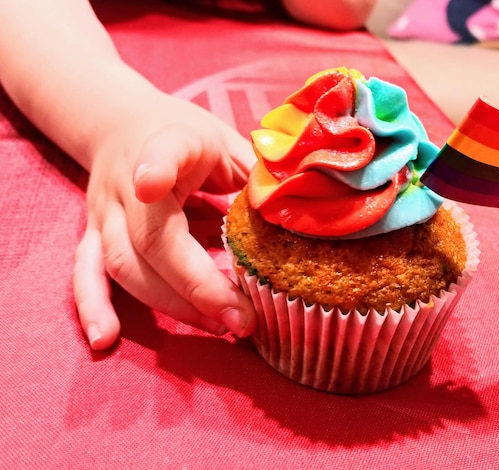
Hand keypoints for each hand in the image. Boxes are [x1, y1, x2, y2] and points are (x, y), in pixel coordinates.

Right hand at [73, 91, 256, 349]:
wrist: (124, 126)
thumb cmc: (185, 137)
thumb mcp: (227, 141)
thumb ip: (258, 173)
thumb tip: (298, 213)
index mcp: (167, 145)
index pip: (161, 155)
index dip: (157, 169)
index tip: (152, 182)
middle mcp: (126, 182)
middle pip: (150, 241)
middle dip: (197, 287)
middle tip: (243, 319)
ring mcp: (104, 212)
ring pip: (124, 266)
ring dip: (171, 305)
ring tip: (219, 327)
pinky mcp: (93, 234)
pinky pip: (86, 273)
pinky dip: (94, 307)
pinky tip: (105, 339)